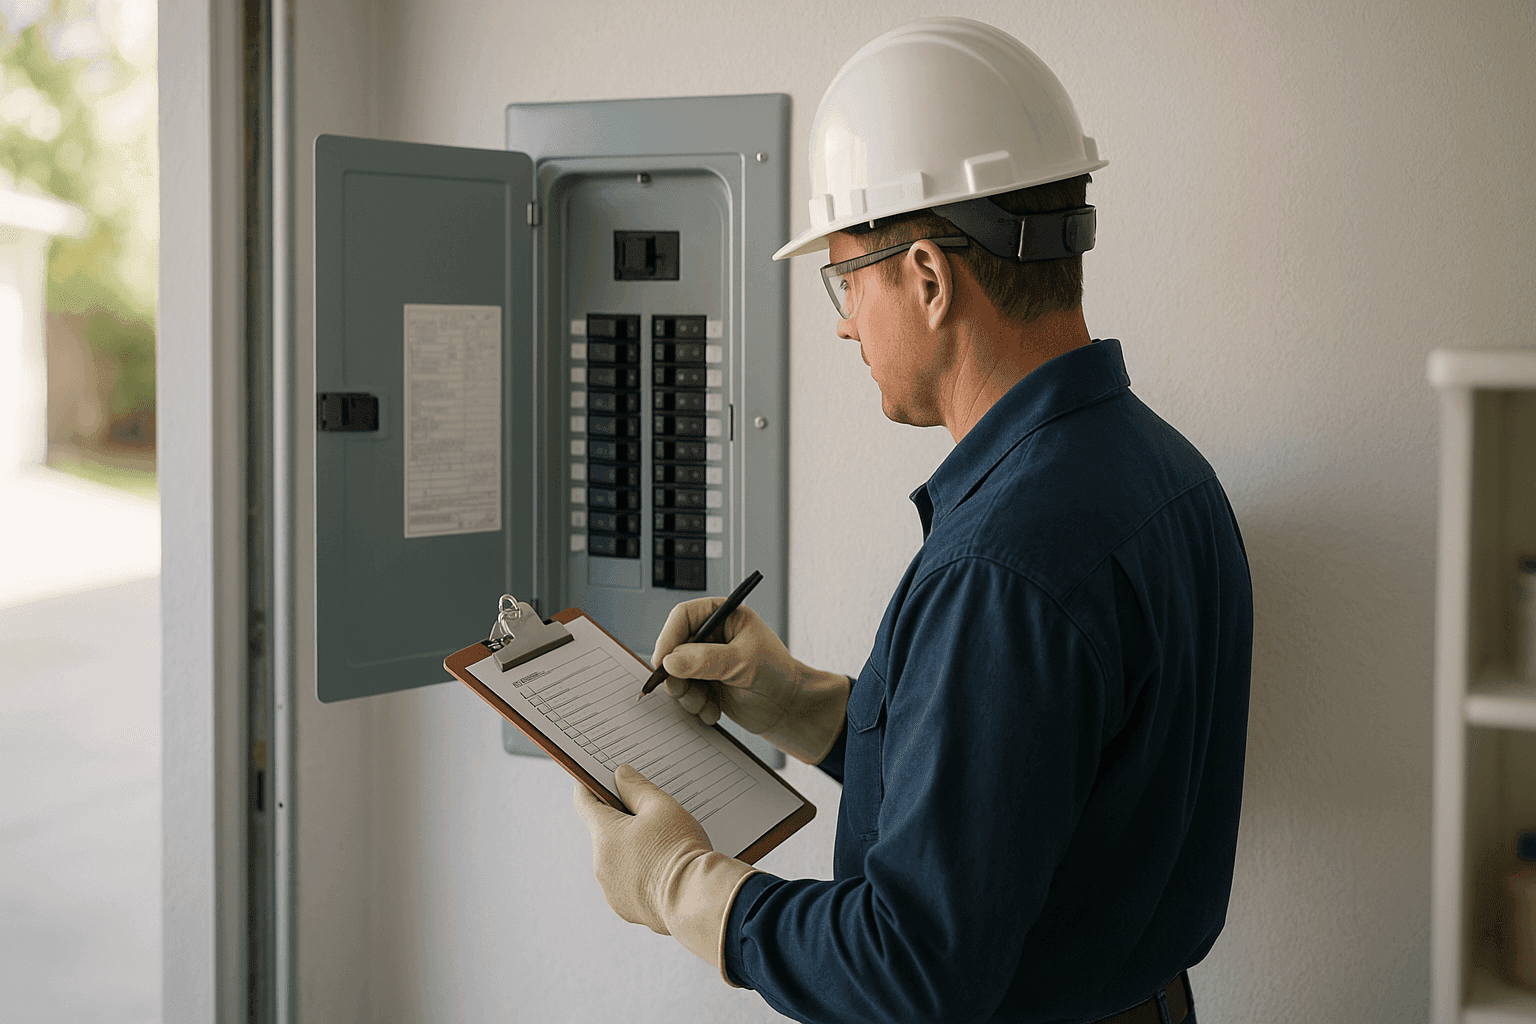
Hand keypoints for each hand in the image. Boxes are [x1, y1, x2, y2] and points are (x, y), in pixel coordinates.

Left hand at [572, 765, 754, 971]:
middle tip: (653, 817)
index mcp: (605, 834)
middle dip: (624, 822)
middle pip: (605, 832)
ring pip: (617, 858)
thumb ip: (636, 787)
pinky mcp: (625, 907)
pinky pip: (627, 883)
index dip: (590, 786)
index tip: (596, 779)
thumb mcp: (661, 806)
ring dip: (632, 850)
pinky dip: (640, 875)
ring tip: (665, 848)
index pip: (584, 801)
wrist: (697, 898)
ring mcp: (611, 889)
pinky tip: (664, 871)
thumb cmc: (680, 850)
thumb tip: (620, 775)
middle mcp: (601, 863)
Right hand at [651, 599, 849, 762]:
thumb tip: (670, 662)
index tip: (662, 661)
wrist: (789, 708)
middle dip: (677, 674)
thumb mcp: (742, 662)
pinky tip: (713, 711)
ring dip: (687, 694)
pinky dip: (695, 705)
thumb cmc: (777, 674)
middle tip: (682, 690)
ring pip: (676, 674)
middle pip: (674, 648)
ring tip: (706, 704)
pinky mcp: (706, 684)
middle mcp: (712, 637)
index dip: (669, 637)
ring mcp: (707, 662)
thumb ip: (706, 660)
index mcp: (724, 616)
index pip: (684, 616)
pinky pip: (686, 694)